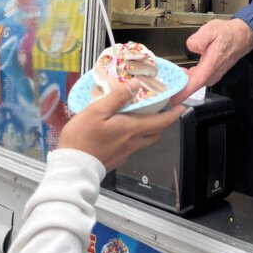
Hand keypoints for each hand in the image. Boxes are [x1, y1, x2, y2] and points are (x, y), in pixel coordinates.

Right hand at [58, 80, 184, 171]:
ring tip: (142, 117)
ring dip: (149, 130)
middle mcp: (132, 143)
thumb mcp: (97, 110)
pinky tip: (123, 131)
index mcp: (131, 129)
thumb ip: (118, 97)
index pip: (160, 122)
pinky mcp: (116, 159)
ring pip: (145, 141)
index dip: (173, 115)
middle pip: (155, 133)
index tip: (181, 107)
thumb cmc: (82, 138)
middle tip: (161, 110)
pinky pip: (132, 147)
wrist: (72, 167)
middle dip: (162, 122)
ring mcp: (125, 153)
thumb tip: (135, 85)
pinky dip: (135, 138)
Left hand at [171, 18, 252, 103]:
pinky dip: (189, 78)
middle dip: (179, 86)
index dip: (185, 91)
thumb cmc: (227, 34)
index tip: (173, 99)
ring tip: (171, 76)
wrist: (241, 36)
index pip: (197, 81)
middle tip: (164, 83)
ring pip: (196, 83)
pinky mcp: (212, 73)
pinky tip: (183, 72)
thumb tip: (191, 45)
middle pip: (194, 85)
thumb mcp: (212, 29)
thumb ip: (201, 38)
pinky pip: (198, 80)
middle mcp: (213, 72)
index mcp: (212, 63)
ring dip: (183, 82)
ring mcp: (213, 74)